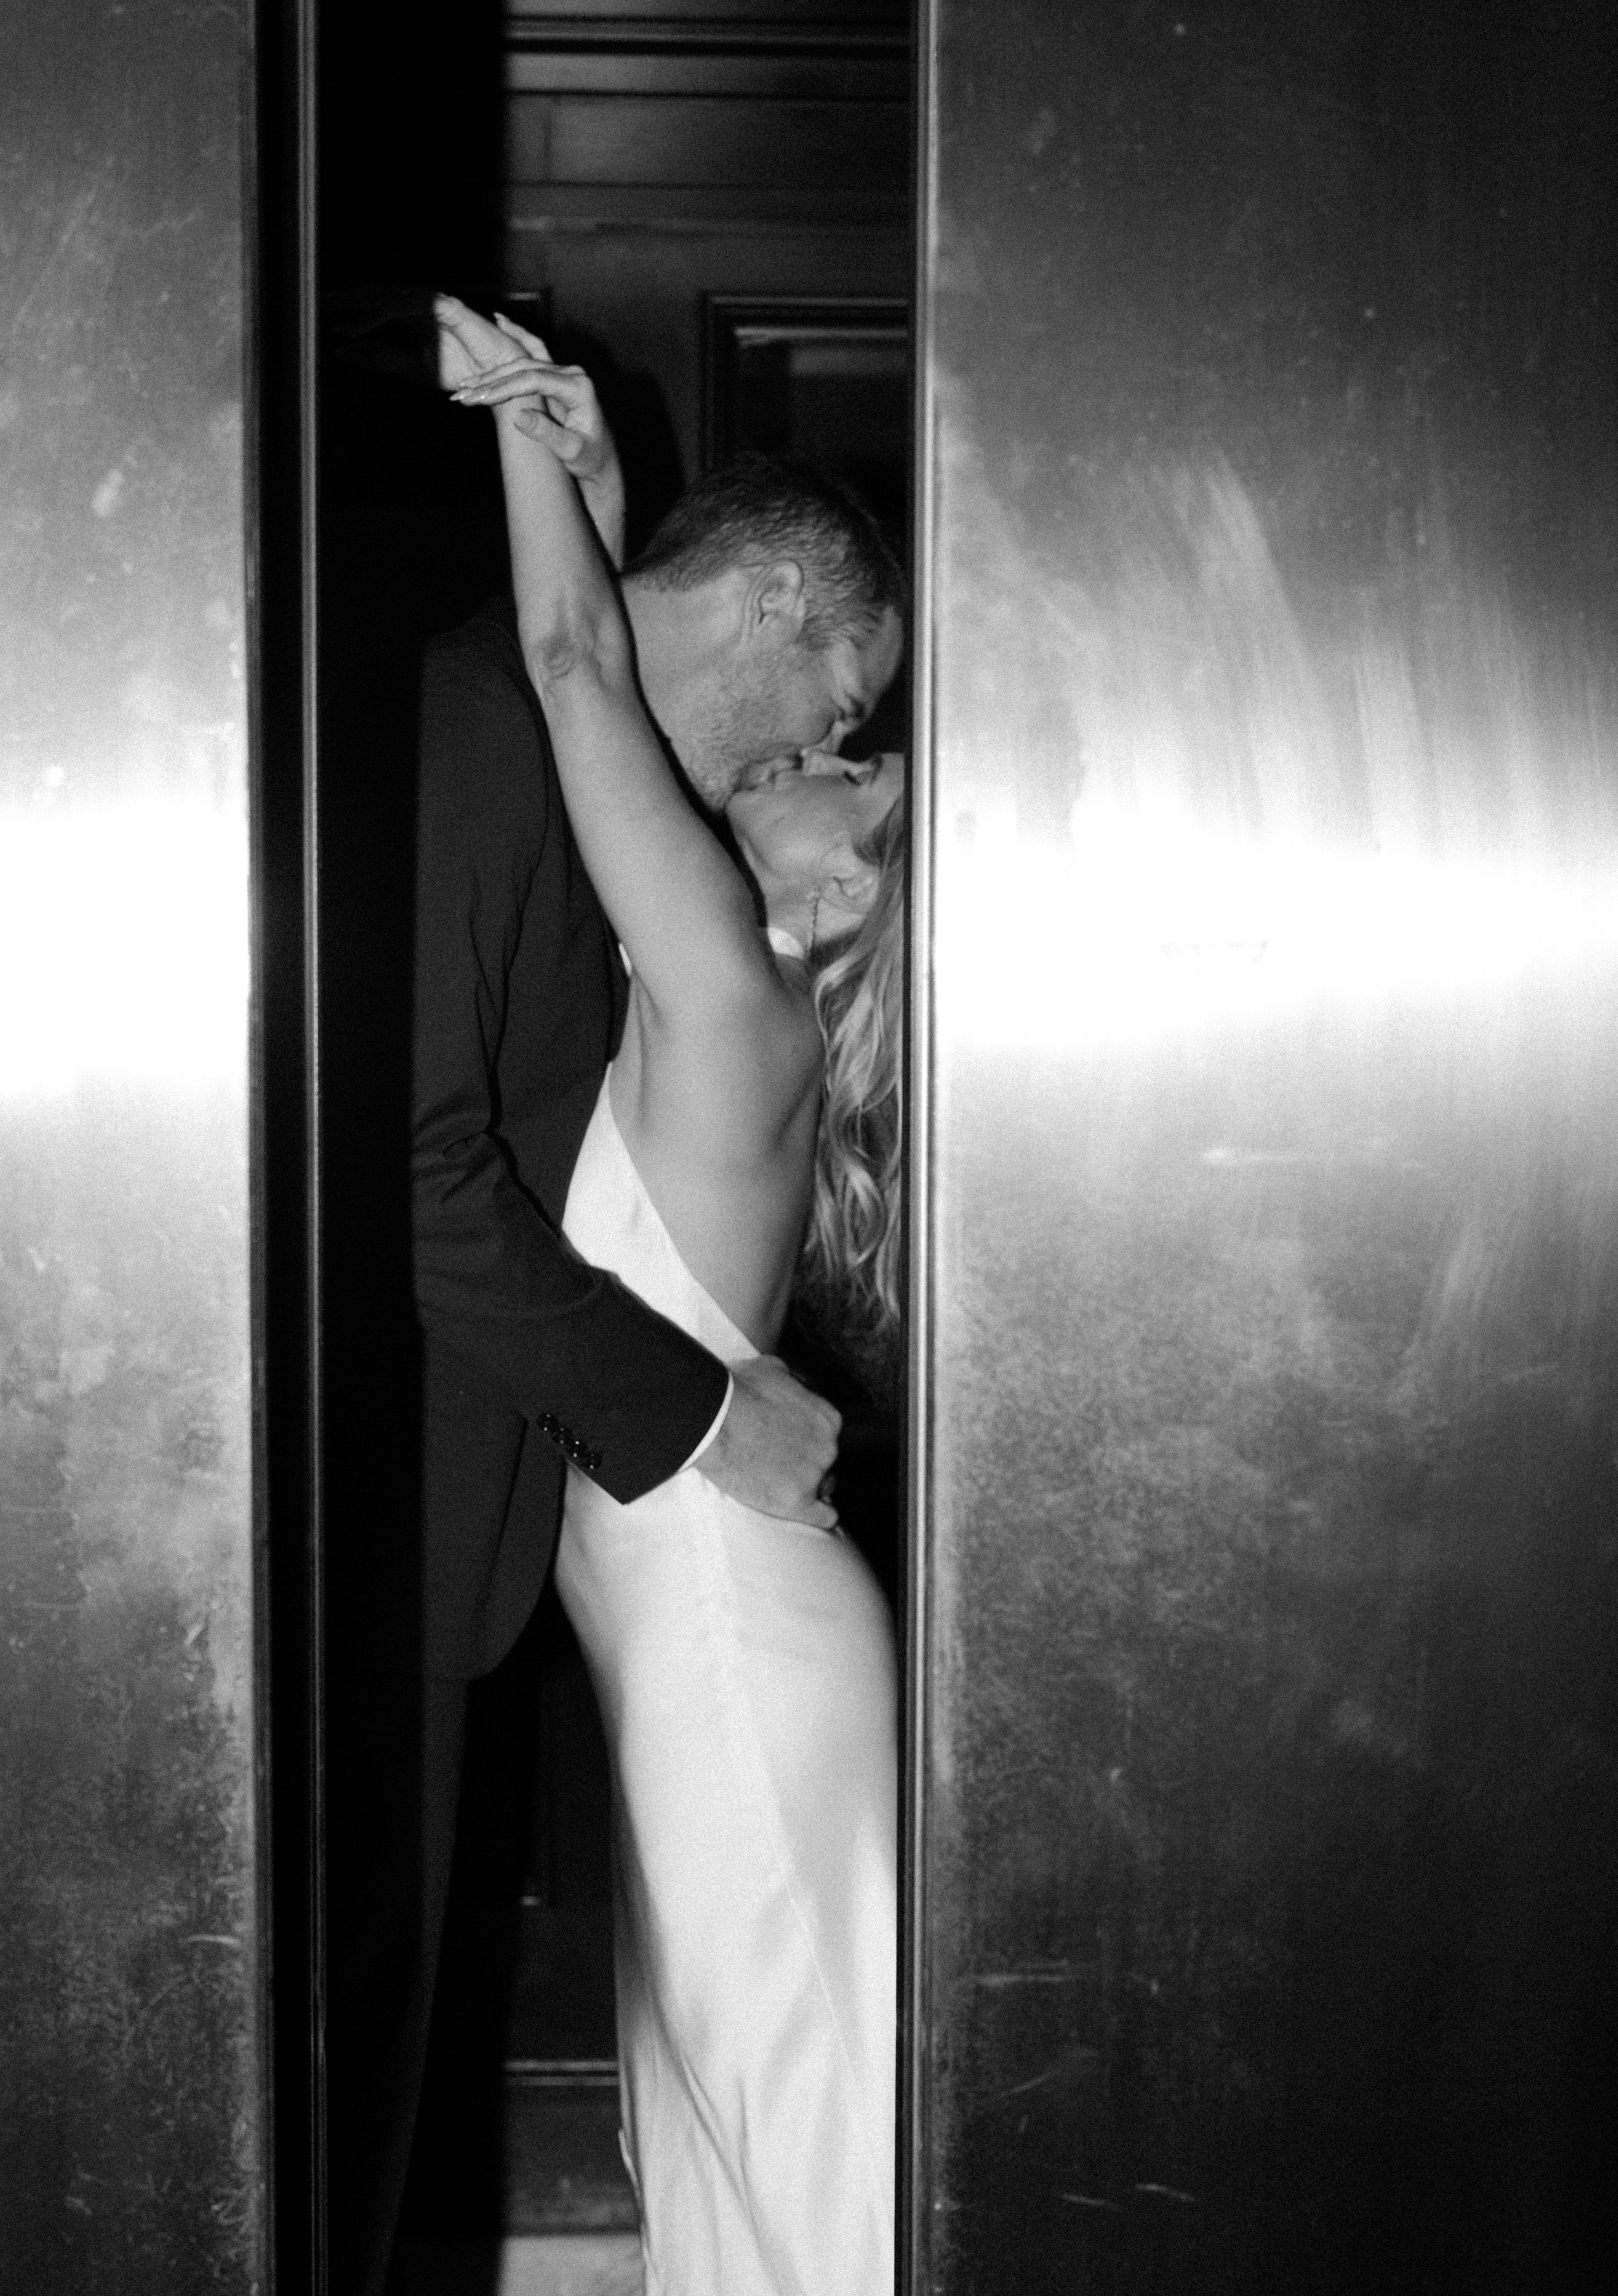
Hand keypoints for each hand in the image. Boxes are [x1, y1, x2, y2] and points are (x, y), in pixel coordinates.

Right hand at [434, 294, 627, 565]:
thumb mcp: (571, 451)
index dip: (504, 387)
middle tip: (463, 394)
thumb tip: (518, 416)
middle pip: (523, 367)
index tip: (479, 398)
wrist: (600, 461)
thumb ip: (547, 433)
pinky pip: (532, 352)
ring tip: (464, 383)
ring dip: (492, 372)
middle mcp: (571, 374)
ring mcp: (562, 372)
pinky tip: (499, 321)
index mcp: (578, 388)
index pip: (533, 379)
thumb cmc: (589, 459)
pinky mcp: (554, 377)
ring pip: (522, 361)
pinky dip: (516, 336)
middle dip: (491, 381)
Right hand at [695, 1356, 841, 1530]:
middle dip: (806, 1463)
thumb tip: (792, 1383)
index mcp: (827, 1418)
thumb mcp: (772, 1369)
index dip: (807, 1441)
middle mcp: (828, 1447)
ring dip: (808, 1488)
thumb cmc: (737, 1391)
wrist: (713, 1421)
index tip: (787, 1443)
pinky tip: (811, 1514)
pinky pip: (824, 1517)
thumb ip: (792, 1381)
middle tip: (778, 1463)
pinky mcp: (797, 1502)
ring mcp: (814, 1476)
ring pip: (824, 1489)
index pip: (827, 1437)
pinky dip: (819, 1516)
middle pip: (827, 1463)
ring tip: (781, 1485)